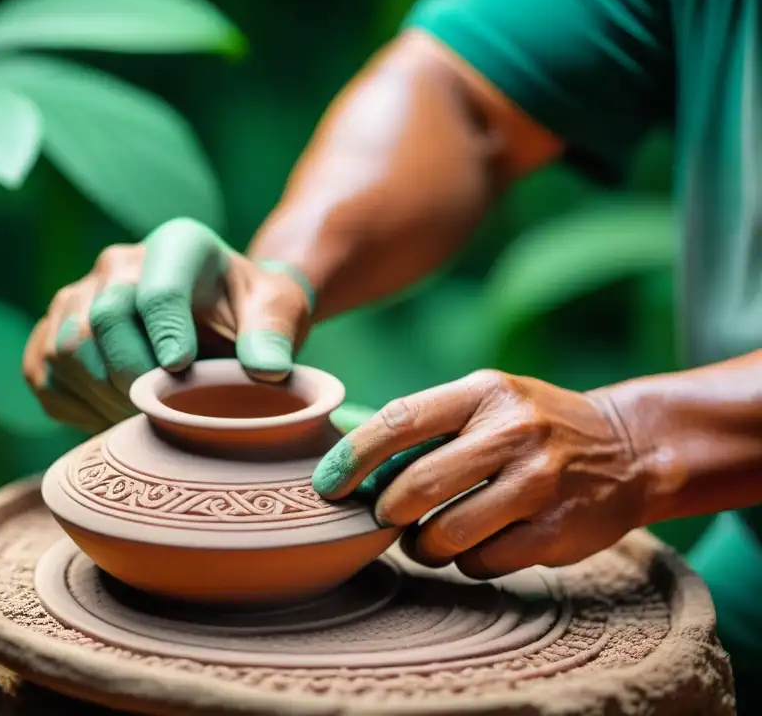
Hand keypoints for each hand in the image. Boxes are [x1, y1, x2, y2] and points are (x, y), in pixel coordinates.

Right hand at [23, 218, 313, 432]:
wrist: (220, 318)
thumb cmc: (251, 312)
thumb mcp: (278, 311)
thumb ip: (273, 335)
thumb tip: (267, 371)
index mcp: (176, 246)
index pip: (157, 289)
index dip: (166, 334)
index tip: (180, 372)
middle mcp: (118, 264)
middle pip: (100, 322)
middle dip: (133, 378)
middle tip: (166, 413)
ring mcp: (78, 295)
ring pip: (65, 351)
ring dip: (103, 397)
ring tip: (144, 416)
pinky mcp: (52, 331)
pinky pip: (44, 374)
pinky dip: (76, 407)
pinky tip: (113, 414)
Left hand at [311, 369, 646, 578]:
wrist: (627, 449)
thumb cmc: (532, 426)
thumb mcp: (486, 400)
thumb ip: (428, 424)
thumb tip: (350, 460)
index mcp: (483, 392)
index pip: (400, 421)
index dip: (353, 457)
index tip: (326, 484)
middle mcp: (512, 432)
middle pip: (417, 486)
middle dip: (386, 511)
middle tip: (384, 516)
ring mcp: (538, 482)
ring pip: (444, 534)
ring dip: (421, 545)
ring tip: (425, 537)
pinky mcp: (556, 532)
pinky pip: (481, 561)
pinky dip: (466, 560)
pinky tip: (476, 543)